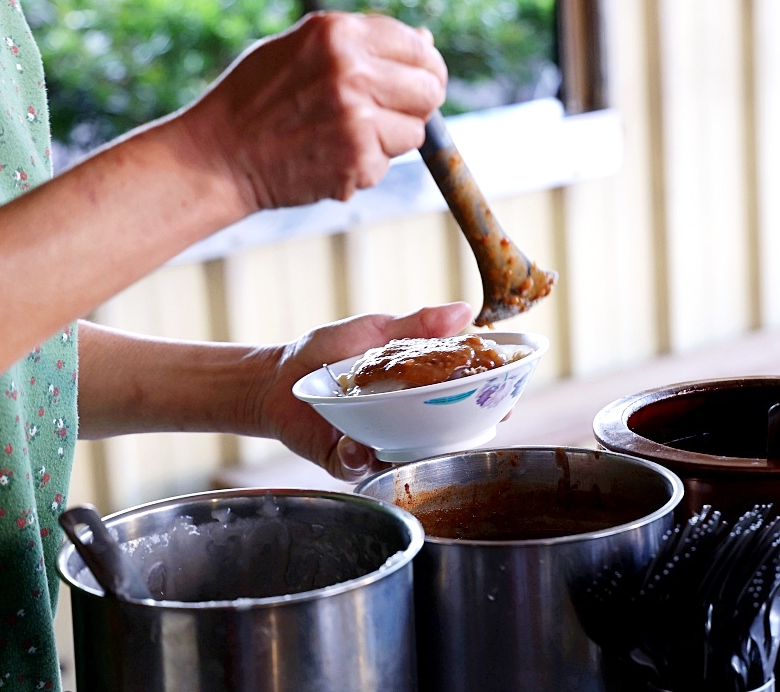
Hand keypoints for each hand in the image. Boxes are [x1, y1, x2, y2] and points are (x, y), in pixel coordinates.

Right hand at [172, 11, 447, 212]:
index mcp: (339, 34)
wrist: (219, 156)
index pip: (419, 47)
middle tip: (386, 116)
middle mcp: (352, 70)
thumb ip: (363, 44)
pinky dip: (366, 166)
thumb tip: (426, 42)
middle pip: (429, 89)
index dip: (424, 69)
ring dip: (390, 139)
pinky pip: (388, 163)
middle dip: (415, 105)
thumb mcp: (303, 49)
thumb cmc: (257, 99)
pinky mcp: (359, 159)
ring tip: (343, 136)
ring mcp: (358, 117)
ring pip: (415, 131)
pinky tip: (329, 157)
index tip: (415, 84)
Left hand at [258, 301, 473, 480]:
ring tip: (413, 437)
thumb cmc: (327, 351)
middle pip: (446, 436)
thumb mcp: (375, 330)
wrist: (275, 376)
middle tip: (471, 426)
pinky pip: (361, 467)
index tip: (505, 398)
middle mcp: (405, 422)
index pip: (462, 398)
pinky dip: (360, 457)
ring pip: (408, 459)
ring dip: (413, 451)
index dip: (488, 401)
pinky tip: (356, 444)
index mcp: (417, 390)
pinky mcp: (346, 462)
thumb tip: (465, 311)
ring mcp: (378, 444)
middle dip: (463, 436)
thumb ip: (418, 324)